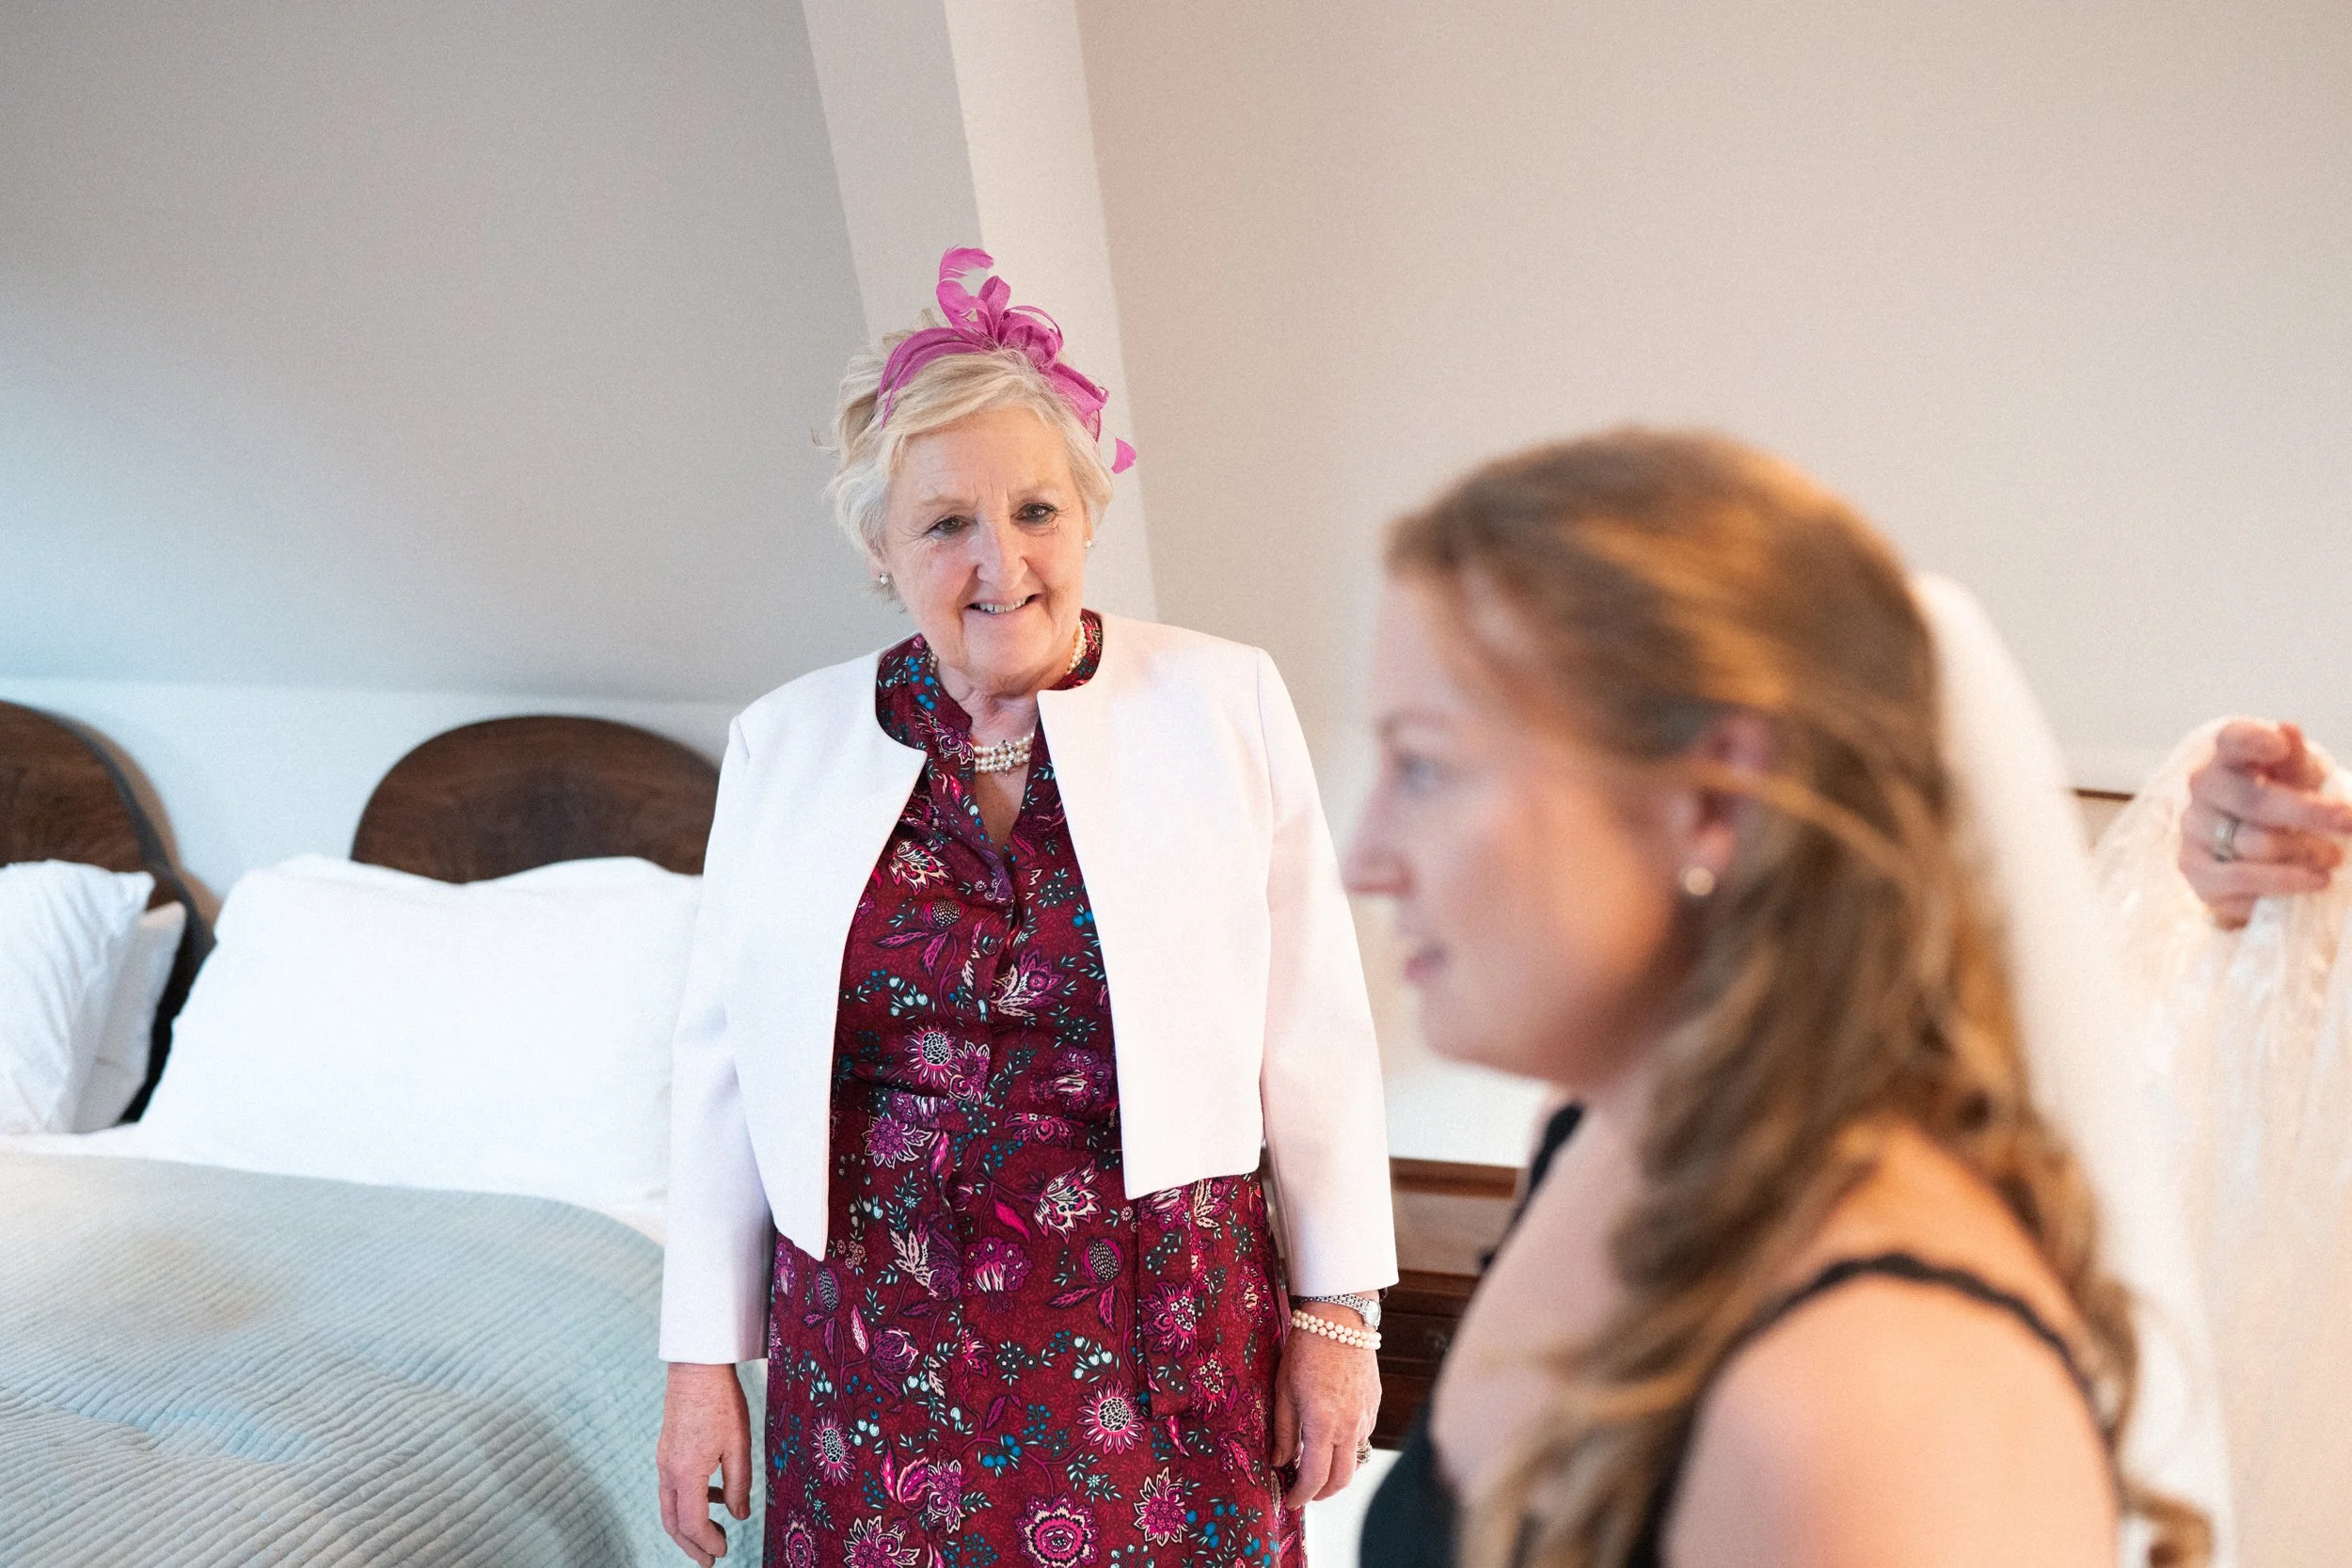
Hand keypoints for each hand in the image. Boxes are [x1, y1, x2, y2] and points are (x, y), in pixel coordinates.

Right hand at [657, 1362, 751, 1565]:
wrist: (696, 1367)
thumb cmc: (721, 1402)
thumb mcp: (738, 1445)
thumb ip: (739, 1484)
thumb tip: (741, 1516)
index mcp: (686, 1472)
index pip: (693, 1523)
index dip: (708, 1543)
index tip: (724, 1552)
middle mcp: (668, 1470)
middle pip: (673, 1522)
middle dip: (690, 1547)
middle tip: (709, 1562)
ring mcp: (664, 1460)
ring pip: (669, 1507)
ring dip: (688, 1527)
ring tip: (713, 1535)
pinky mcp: (666, 1451)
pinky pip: (673, 1487)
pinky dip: (689, 1502)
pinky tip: (715, 1496)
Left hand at [1271, 1306, 1381, 1507]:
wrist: (1339, 1318)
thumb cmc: (1307, 1350)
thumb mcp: (1284, 1390)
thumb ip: (1283, 1431)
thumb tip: (1278, 1460)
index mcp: (1323, 1425)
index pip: (1315, 1477)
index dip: (1301, 1495)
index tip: (1290, 1501)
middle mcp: (1350, 1426)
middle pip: (1342, 1479)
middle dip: (1322, 1493)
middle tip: (1304, 1491)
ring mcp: (1366, 1416)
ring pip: (1356, 1460)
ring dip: (1337, 1470)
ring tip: (1316, 1464)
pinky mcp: (1374, 1404)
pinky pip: (1364, 1437)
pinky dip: (1349, 1447)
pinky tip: (1333, 1438)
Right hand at [2179, 719, 2351, 927]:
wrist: (2256, 855)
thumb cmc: (2281, 807)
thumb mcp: (2297, 781)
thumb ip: (2295, 760)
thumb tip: (2288, 730)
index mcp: (2229, 758)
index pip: (2232, 740)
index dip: (2252, 741)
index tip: (2280, 746)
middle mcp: (2203, 789)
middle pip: (2254, 800)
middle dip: (2308, 813)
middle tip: (2347, 822)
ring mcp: (2194, 830)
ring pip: (2254, 844)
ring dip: (2304, 853)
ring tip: (2332, 860)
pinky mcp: (2195, 870)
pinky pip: (2242, 880)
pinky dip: (2284, 882)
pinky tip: (2311, 881)